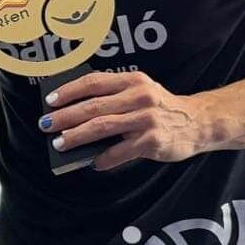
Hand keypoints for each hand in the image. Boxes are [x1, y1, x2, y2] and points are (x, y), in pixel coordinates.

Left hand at [40, 70, 214, 170]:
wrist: (199, 122)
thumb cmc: (160, 107)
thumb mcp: (141, 92)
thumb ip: (114, 97)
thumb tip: (74, 114)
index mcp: (133, 81)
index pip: (94, 82)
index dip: (69, 91)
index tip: (50, 101)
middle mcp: (140, 97)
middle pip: (93, 106)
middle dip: (65, 116)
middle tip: (46, 125)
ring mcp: (147, 119)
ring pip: (102, 127)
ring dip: (77, 136)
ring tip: (60, 143)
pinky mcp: (152, 141)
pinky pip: (120, 151)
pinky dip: (103, 158)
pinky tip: (92, 162)